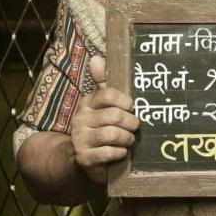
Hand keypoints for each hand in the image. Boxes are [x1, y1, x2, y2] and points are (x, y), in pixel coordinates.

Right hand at [69, 56, 139, 183]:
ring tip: (129, 139)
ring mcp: (80, 139)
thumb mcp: (101, 104)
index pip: (108, 95)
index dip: (125, 101)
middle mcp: (80, 119)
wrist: (82, 158)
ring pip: (113, 135)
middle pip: (115, 116)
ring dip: (127, 138)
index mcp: (87, 102)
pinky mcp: (84, 158)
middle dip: (131, 122)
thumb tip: (96, 57)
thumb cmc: (99, 125)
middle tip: (135, 126)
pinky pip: (109, 153)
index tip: (131, 106)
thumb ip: (103, 82)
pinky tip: (121, 151)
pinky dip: (120, 152)